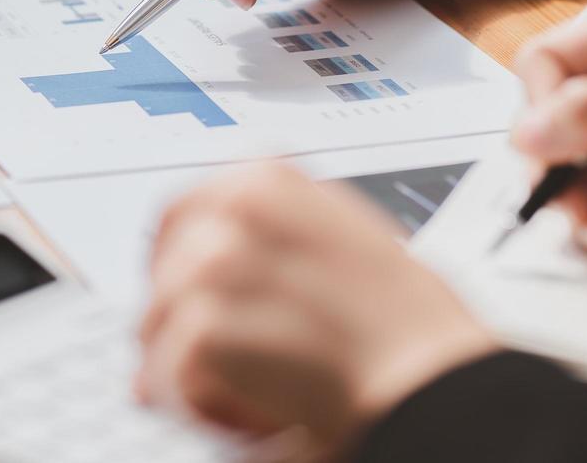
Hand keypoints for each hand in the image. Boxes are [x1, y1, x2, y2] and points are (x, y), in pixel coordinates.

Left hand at [137, 163, 495, 450]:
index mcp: (266, 177)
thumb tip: (198, 291)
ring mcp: (214, 262)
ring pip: (156, 324)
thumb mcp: (335, 244)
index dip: (179, 264)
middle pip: (161, 271)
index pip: (181, 212)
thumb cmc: (403, 320)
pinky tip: (241, 410)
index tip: (192, 299)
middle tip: (215, 360)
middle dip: (175, 319)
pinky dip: (192, 401)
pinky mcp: (204, 323)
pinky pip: (164, 371)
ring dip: (183, 365)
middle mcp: (233, 207)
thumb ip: (267, 249)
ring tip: (241, 388)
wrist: (430, 374)